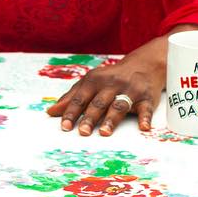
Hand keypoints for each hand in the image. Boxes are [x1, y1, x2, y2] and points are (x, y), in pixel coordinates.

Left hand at [45, 38, 168, 136]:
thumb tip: (51, 112)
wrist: (144, 64)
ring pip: (119, 105)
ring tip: (104, 131)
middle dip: (90, 117)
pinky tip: (143, 127)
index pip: (80, 98)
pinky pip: (145, 108)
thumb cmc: (112, 78)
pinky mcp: (146, 98)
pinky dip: (145, 118)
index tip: (64, 126)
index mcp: (95, 80)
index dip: (72, 112)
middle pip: (99, 103)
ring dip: (111, 119)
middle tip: (82, 132)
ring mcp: (130, 91)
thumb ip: (72, 97)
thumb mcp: (91, 82)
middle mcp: (112, 84)